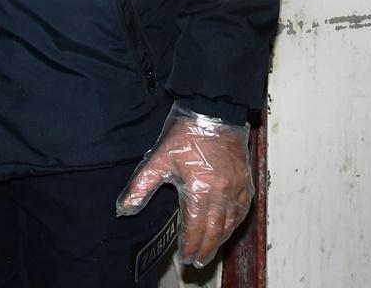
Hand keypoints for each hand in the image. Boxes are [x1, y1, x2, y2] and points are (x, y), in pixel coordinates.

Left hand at [116, 104, 252, 267]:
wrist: (213, 109)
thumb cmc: (186, 133)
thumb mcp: (158, 159)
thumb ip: (141, 186)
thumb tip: (124, 208)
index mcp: (200, 191)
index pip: (195, 229)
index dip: (190, 246)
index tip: (185, 257)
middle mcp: (221, 193)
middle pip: (214, 231)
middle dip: (205, 248)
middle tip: (198, 261)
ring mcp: (236, 187)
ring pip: (231, 222)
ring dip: (221, 238)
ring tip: (212, 249)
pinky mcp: (245, 179)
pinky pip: (243, 208)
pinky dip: (235, 221)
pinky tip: (229, 225)